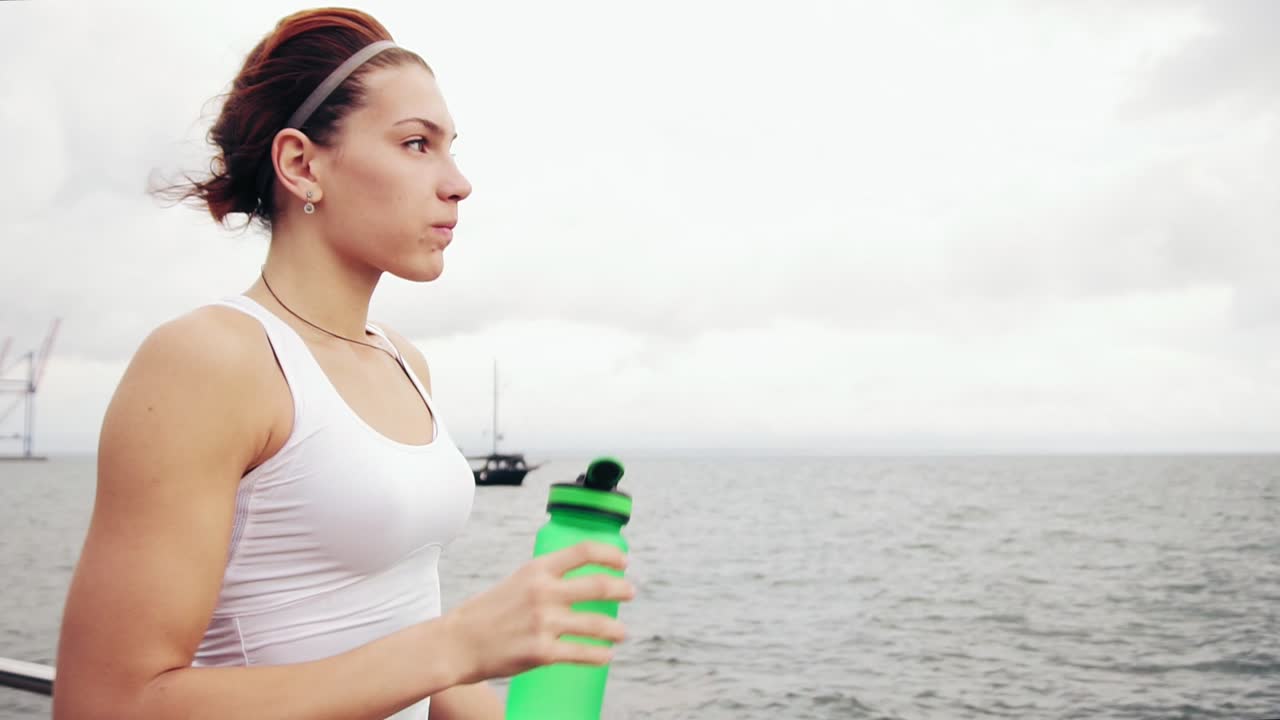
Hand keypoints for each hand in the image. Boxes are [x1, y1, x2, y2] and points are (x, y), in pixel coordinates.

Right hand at [443, 541, 635, 683]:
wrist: (457, 643)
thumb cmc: (486, 613)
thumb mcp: (517, 582)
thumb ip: (544, 579)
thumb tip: (575, 581)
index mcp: (537, 570)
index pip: (583, 551)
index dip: (610, 555)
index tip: (623, 561)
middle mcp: (543, 592)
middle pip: (599, 585)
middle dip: (622, 589)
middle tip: (629, 593)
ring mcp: (544, 623)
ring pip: (597, 624)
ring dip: (616, 629)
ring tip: (621, 632)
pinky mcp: (542, 652)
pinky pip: (582, 653)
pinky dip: (599, 655)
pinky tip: (605, 655)